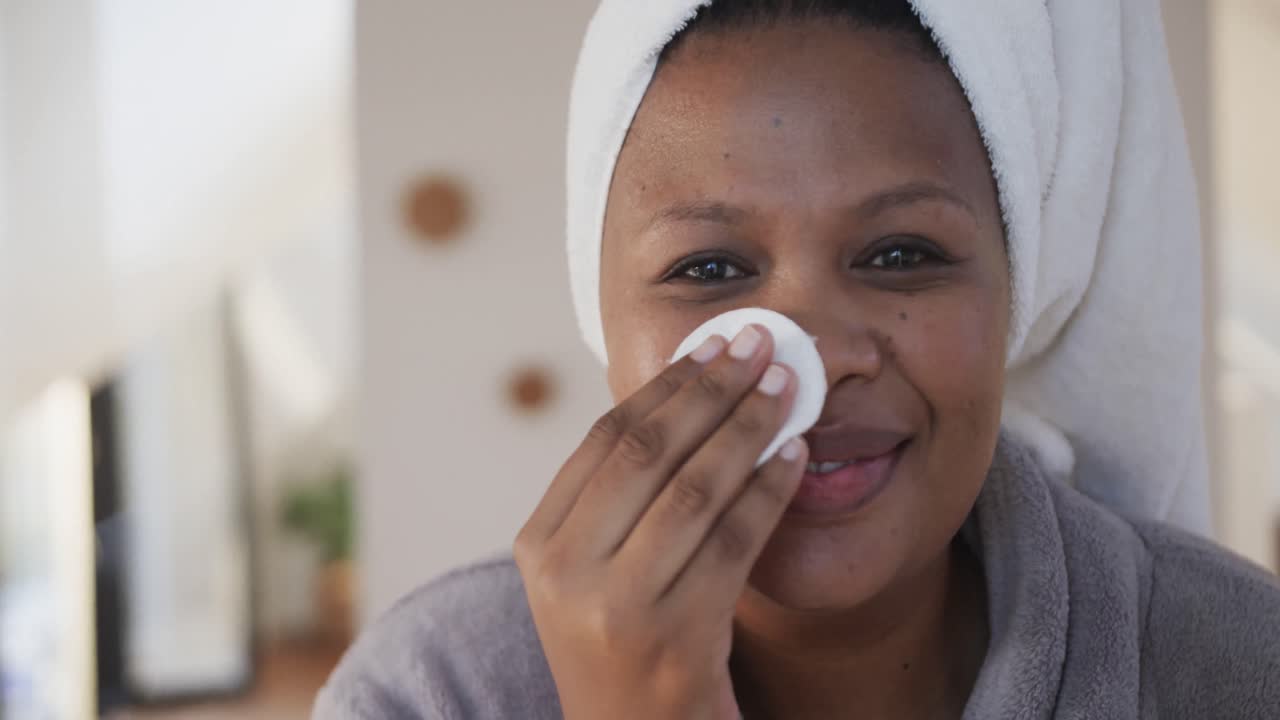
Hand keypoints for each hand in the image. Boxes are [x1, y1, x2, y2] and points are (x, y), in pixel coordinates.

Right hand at [514, 325, 808, 719]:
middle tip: (760, 344)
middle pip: (649, 451)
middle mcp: (566, 572)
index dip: (667, 385)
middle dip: (712, 388)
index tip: (713, 346)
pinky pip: (733, 542)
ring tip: (787, 388)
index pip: (607, 439)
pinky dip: (768, 489)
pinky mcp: (676, 640)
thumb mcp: (591, 572)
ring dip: (748, 427)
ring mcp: (618, 609)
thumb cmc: (621, 645)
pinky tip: (793, 455)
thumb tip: (689, 394)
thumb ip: (619, 497)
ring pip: (694, 489)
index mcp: (540, 544)